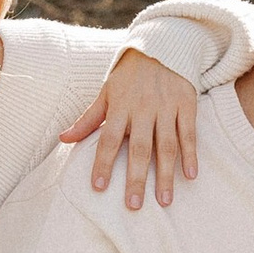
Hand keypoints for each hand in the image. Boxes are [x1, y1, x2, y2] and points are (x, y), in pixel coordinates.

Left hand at [62, 49, 197, 210]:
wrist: (161, 47)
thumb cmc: (129, 76)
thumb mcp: (106, 92)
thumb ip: (87, 118)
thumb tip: (62, 139)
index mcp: (120, 106)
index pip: (108, 138)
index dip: (103, 162)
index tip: (99, 187)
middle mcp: (144, 108)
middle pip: (139, 148)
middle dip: (136, 178)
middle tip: (133, 205)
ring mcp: (167, 107)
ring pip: (166, 146)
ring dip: (165, 175)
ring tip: (164, 201)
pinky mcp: (187, 104)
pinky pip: (189, 133)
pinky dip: (191, 154)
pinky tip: (190, 176)